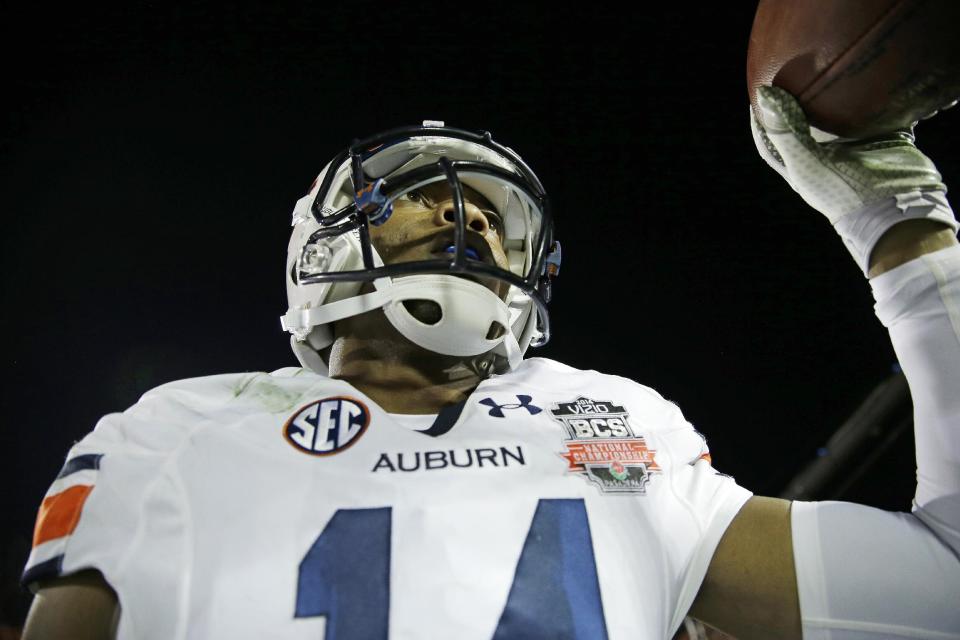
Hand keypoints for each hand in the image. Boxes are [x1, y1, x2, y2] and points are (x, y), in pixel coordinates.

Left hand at [750, 86, 956, 274]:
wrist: (895, 210)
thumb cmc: (842, 192)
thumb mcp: (807, 162)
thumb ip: (785, 130)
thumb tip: (762, 94)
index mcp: (801, 163)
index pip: (773, 136)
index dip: (763, 115)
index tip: (759, 89)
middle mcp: (827, 153)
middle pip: (810, 119)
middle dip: (804, 96)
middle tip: (799, 67)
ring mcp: (857, 146)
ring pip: (846, 112)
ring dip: (844, 93)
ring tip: (838, 62)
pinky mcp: (886, 138)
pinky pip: (883, 112)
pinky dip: (884, 96)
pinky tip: (882, 73)